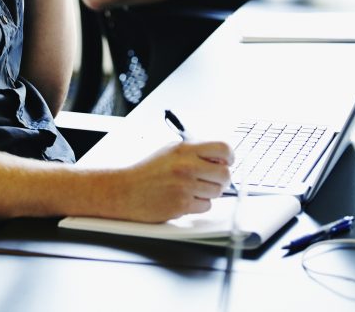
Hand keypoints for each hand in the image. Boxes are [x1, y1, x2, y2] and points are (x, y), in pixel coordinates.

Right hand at [112, 140, 232, 222]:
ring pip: (217, 192)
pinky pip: (206, 206)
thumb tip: (220, 158)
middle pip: (225, 174)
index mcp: (184, 149)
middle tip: (211, 180)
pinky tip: (184, 198)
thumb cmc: (147, 172)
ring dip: (208, 192)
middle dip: (221, 179)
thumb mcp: (170, 151)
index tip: (227, 162)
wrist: (125, 190)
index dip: (229, 157)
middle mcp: (186, 166)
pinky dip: (198, 204)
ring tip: (192, 189)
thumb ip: (194, 152)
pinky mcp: (182, 204)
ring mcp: (184, 186)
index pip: (223, 148)